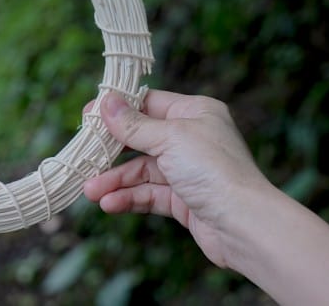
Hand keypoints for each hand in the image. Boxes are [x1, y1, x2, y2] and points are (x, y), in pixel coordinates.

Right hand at [83, 90, 270, 267]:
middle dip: (111, 152)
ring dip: (116, 180)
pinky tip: (110, 203)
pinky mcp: (185, 200)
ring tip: (91, 191)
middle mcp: (192, 139)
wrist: (244, 225)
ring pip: (142, 171)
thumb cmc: (214, 170)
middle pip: (141, 139)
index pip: (149, 104)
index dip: (118, 110)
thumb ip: (133, 125)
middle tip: (84, 157)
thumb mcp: (169, 138)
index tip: (88, 116)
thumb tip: (105, 102)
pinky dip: (130, 197)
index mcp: (195, 113)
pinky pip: (150, 194)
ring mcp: (188, 170)